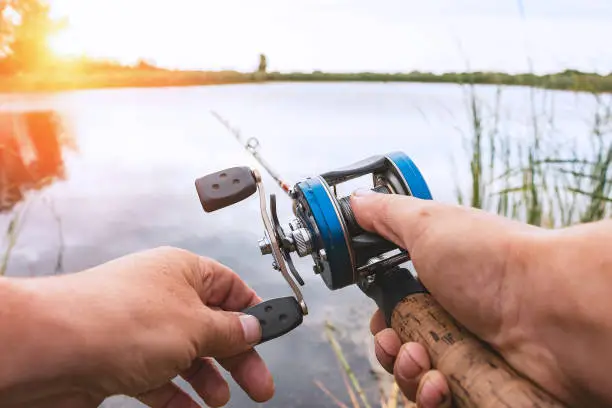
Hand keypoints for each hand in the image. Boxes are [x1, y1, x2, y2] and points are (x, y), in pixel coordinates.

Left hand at [1, 247, 272, 407]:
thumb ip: (229, 331)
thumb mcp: (195, 326)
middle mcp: (161, 296)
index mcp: (182, 271)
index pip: (229, 287)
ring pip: (185, 354)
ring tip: (218, 400)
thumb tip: (253, 327)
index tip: (271, 335)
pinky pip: (157, 377)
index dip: (252, 312)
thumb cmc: (121, 321)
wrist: (52, 349)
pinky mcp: (119, 358)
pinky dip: (175, 395)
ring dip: (205, 379)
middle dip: (237, 357)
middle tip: (258, 385)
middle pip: (212, 326)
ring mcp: (140, 328)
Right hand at [351, 190, 611, 407]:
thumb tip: (355, 202)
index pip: (397, 313)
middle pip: (402, 349)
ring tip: (423, 360)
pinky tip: (441, 384)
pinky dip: (430, 396)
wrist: (552, 308)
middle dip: (389, 349)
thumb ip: (386, 215)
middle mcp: (455, 320)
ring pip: (415, 379)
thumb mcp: (428, 223)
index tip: (380, 321)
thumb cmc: (491, 260)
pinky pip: (439, 402)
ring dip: (406, 372)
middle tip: (398, 341)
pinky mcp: (482, 387)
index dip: (382, 321)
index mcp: (439, 283)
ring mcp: (470, 356)